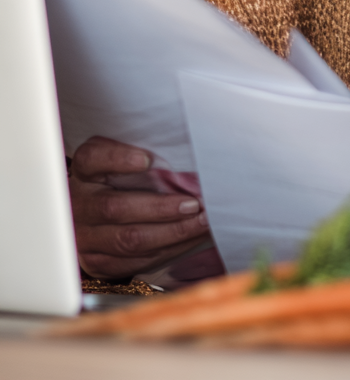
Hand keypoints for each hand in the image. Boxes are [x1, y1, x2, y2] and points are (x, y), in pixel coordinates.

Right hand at [70, 136, 209, 280]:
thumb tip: (184, 161)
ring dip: (171, 232)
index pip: (93, 159)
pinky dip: (168, 250)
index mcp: (85, 170)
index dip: (118, 159)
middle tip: (195, 204)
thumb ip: (144, 155)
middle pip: (115, 208)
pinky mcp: (96, 262)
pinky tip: (190, 239)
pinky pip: (134, 261)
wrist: (96, 216)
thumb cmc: (122, 179)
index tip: (147, 159)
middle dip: (161, 208)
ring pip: (128, 240)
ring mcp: (84, 237)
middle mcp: (78, 204)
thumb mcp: (126, 159)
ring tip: (201, 222)